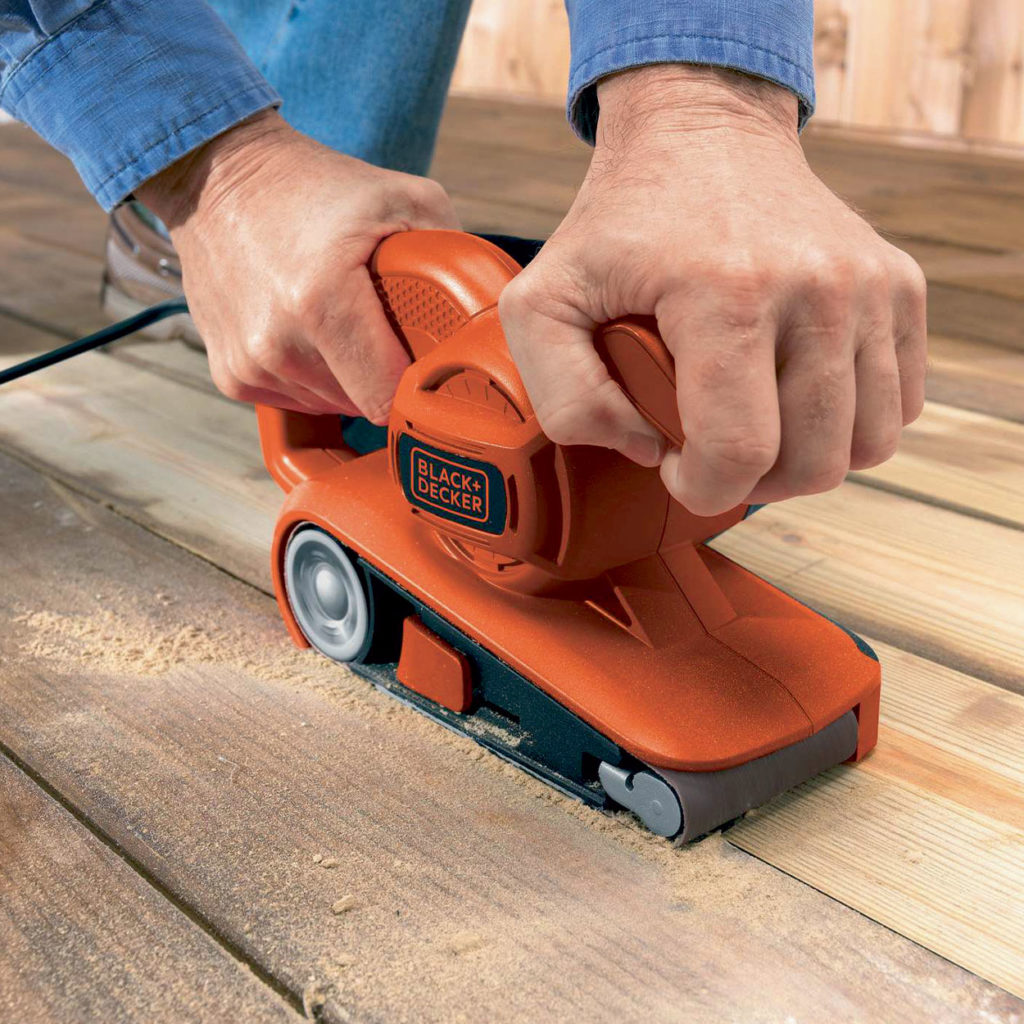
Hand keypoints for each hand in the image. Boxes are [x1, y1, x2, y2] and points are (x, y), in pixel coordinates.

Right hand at [137, 110, 458, 419]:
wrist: (215, 174)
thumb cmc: (310, 185)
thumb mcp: (403, 198)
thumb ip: (455, 258)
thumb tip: (489, 312)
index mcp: (322, 302)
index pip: (386, 398)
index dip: (414, 389)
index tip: (425, 369)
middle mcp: (277, 343)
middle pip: (361, 405)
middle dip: (382, 375)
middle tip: (384, 329)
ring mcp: (249, 365)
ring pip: (329, 404)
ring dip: (346, 376)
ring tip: (340, 321)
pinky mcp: (231, 376)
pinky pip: (294, 399)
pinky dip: (310, 375)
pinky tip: (307, 330)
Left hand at [498, 66, 926, 514]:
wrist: (703, 128)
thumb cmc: (618, 223)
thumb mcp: (542, 301)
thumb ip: (566, 396)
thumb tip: (648, 449)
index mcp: (726, 293)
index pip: (739, 452)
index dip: (700, 487)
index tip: (671, 460)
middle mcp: (819, 288)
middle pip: (813, 463)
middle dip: (751, 484)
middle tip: (709, 448)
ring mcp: (872, 286)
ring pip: (867, 446)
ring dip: (805, 461)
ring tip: (754, 428)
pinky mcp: (901, 286)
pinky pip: (899, 406)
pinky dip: (851, 425)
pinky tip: (797, 400)